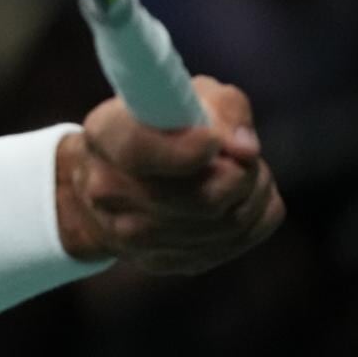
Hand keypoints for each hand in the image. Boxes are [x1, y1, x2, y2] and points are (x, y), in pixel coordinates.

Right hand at [55, 75, 284, 273]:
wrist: (104, 181)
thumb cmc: (153, 125)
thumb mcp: (179, 95)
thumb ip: (221, 107)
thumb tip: (246, 150)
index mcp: (105, 138)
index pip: (140, 151)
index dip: (188, 149)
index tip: (214, 140)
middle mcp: (108, 192)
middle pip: (202, 198)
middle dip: (243, 174)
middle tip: (245, 155)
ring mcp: (133, 236)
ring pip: (227, 224)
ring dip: (253, 193)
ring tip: (244, 171)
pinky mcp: (161, 261)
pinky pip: (234, 242)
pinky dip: (253, 217)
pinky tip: (241, 198)